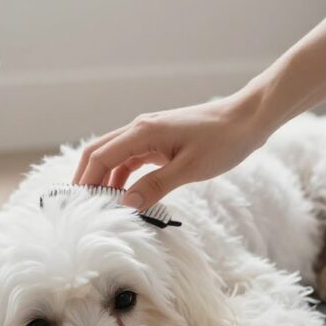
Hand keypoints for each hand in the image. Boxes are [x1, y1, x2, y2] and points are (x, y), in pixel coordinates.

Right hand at [73, 92, 266, 209]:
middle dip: (87, 177)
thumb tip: (126, 204)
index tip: (78, 205)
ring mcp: (149, 134)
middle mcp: (140, 129)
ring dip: (105, 178)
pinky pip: (132, 158)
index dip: (86, 180)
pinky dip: (123, 176)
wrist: (247, 119)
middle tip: (80, 206)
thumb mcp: (190, 168)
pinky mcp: (160, 141)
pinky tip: (125, 194)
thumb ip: (155, 186)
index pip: (101, 156)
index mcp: (143, 132)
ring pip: (115, 156)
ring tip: (101, 205)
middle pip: (100, 152)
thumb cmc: (223, 141)